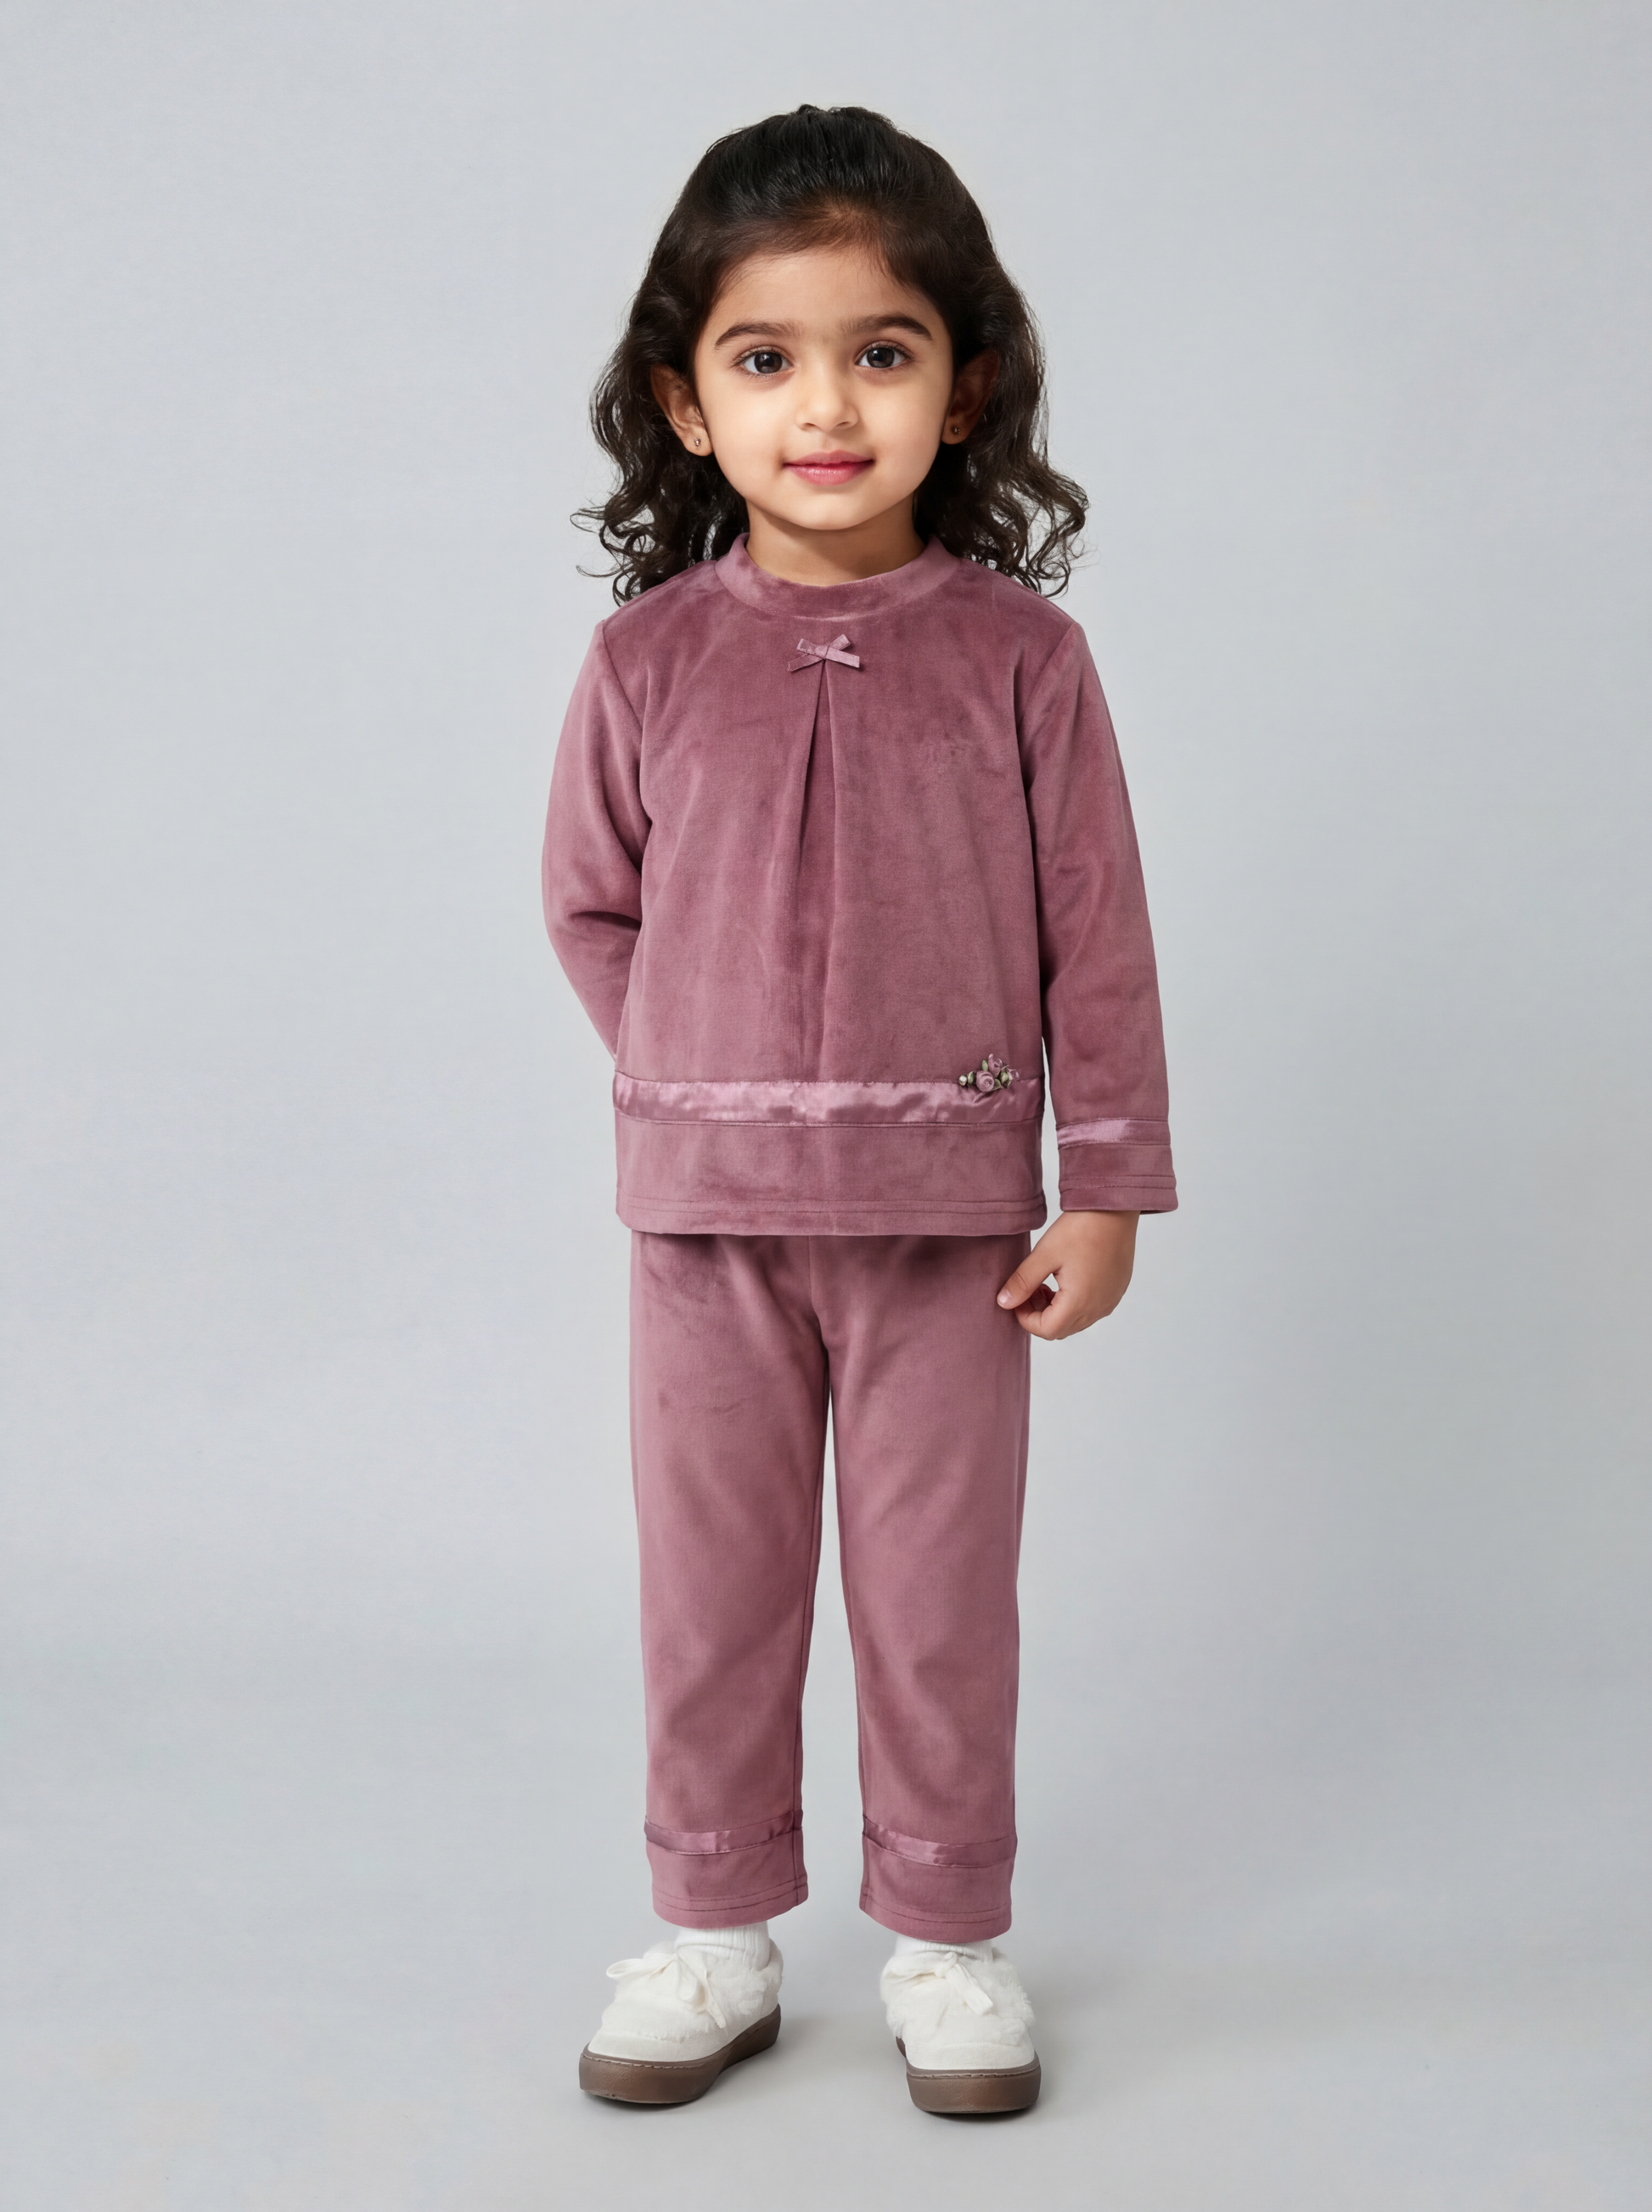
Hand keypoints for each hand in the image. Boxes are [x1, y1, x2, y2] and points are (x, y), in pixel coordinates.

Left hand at [996, 1210, 1138, 1339]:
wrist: (1114, 1208)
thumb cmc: (1081, 1228)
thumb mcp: (1044, 1254)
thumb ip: (1022, 1282)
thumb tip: (1003, 1303)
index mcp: (1079, 1303)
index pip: (1046, 1330)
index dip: (1025, 1319)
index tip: (1016, 1299)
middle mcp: (1098, 1308)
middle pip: (1061, 1329)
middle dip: (1039, 1315)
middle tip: (1029, 1290)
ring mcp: (1110, 1300)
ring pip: (1076, 1321)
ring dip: (1056, 1310)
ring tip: (1045, 1283)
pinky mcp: (1116, 1290)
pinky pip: (1091, 1308)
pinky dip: (1073, 1303)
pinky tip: (1066, 1278)